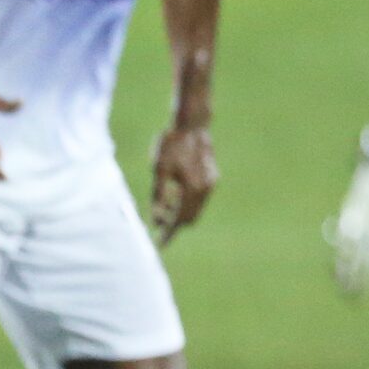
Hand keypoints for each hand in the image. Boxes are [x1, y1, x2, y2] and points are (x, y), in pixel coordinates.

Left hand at [149, 126, 215, 245]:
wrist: (192, 125)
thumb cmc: (171, 145)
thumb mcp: (158, 170)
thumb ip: (158, 195)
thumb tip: (155, 218)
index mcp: (191, 189)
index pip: (178, 220)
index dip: (168, 232)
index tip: (159, 244)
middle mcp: (205, 189)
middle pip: (189, 218)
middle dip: (173, 223)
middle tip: (157, 223)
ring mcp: (211, 183)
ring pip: (195, 209)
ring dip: (180, 212)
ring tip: (162, 206)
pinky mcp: (212, 177)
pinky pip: (199, 198)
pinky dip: (187, 202)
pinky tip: (174, 193)